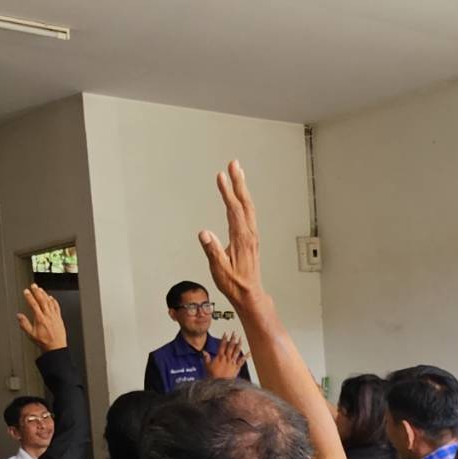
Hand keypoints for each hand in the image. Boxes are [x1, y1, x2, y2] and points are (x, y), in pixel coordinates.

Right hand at [15, 284, 68, 351]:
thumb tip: (19, 316)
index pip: (33, 304)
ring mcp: (54, 316)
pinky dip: (53, 301)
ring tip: (40, 289)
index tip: (26, 291)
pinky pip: (56, 306)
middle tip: (33, 285)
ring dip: (44, 294)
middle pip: (42, 300)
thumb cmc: (44, 342)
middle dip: (37, 291)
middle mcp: (48, 315)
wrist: (56, 347)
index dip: (29, 296)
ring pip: (49, 302)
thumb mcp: (31, 334)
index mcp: (40, 319)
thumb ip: (24, 324)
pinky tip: (51, 297)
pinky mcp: (59, 317)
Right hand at [199, 160, 262, 308]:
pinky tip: (240, 196)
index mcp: (241, 239)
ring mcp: (252, 235)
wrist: (249, 294)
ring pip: (248, 206)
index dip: (227, 192)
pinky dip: (244, 200)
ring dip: (242, 188)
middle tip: (233, 164)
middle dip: (238, 182)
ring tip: (237, 172)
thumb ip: (212, 250)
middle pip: (244, 203)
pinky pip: (249, 213)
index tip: (221, 177)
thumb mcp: (220, 269)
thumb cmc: (234, 284)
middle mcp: (249, 234)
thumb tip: (204, 233)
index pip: (233, 210)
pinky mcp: (251, 238)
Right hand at [203, 332, 246, 378]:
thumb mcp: (207, 366)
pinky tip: (249, 352)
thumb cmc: (213, 376)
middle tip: (235, 333)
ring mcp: (232, 362)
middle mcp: (227, 358)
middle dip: (232, 339)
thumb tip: (204, 352)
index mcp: (220, 357)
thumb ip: (206, 358)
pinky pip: (242, 361)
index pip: (222, 346)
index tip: (226, 333)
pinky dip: (246, 357)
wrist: (220, 384)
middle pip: (230, 346)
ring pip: (236, 351)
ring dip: (239, 345)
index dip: (224, 339)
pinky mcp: (236, 368)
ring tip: (241, 339)